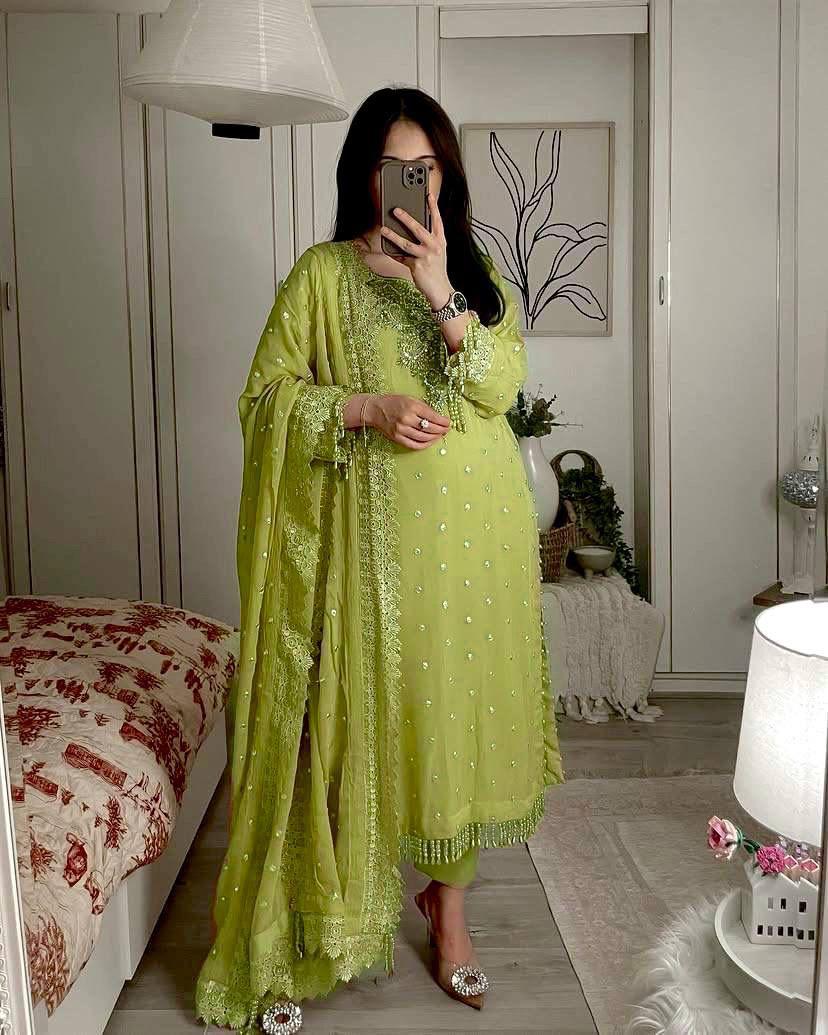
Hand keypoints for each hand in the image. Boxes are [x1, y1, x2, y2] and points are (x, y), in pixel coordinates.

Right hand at [362, 394, 450, 449]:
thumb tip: (439, 418)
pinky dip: (425, 445)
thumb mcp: (410, 399)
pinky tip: (430, 442)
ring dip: (435, 438)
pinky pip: (414, 445)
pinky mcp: (397, 438)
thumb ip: (424, 408)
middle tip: (446, 430)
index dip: (443, 422)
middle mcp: (407, 418)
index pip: (433, 417)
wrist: (375, 409)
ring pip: (424, 438)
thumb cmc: (394, 402)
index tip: (449, 423)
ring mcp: (401, 430)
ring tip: (439, 436)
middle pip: (430, 428)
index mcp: (412, 406)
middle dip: (441, 430)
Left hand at [379, 192, 452, 308]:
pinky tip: (386, 247)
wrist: (440, 289)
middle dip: (406, 218)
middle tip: (396, 209)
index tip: (428, 194)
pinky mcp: (416, 266)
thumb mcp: (437, 252)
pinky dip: (393, 253)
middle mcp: (434, 246)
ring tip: (384, 229)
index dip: (433, 206)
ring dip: (393, 235)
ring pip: (406, 243)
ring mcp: (425, 256)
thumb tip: (411, 229)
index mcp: (440, 240)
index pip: (437, 220)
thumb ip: (428, 240)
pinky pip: (401, 257)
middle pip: (418, 228)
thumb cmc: (436, 269)